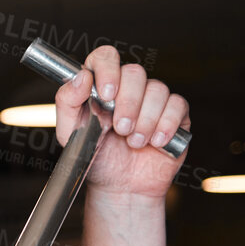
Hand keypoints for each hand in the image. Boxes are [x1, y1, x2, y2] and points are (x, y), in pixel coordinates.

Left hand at [55, 46, 188, 200]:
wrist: (120, 187)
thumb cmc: (95, 158)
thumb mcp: (70, 133)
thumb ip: (67, 102)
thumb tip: (80, 77)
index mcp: (100, 87)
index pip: (105, 57)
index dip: (108, 70)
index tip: (106, 94)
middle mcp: (127, 89)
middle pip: (135, 72)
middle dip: (128, 103)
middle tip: (120, 129)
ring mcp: (152, 100)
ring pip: (157, 89)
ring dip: (145, 120)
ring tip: (134, 142)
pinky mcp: (174, 114)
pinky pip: (177, 105)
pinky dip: (166, 125)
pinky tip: (155, 142)